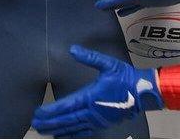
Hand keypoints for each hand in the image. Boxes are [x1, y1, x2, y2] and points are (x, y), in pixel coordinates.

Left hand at [31, 47, 162, 137]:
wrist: (144, 93)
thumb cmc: (125, 78)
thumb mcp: (108, 64)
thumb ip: (89, 58)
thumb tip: (72, 49)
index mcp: (91, 96)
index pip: (67, 105)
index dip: (51, 110)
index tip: (38, 113)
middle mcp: (92, 111)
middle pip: (67, 119)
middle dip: (50, 122)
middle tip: (35, 124)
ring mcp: (97, 120)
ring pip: (73, 127)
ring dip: (57, 129)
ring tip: (44, 130)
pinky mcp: (102, 124)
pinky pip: (84, 132)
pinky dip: (71, 134)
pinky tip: (62, 135)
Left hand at [96, 0, 179, 16]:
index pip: (124, 0)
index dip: (111, 2)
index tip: (99, 6)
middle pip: (125, 3)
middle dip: (113, 5)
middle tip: (101, 8)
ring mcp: (150, 0)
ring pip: (132, 3)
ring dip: (122, 5)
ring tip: (113, 9)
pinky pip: (139, 3)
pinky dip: (131, 6)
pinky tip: (126, 8)